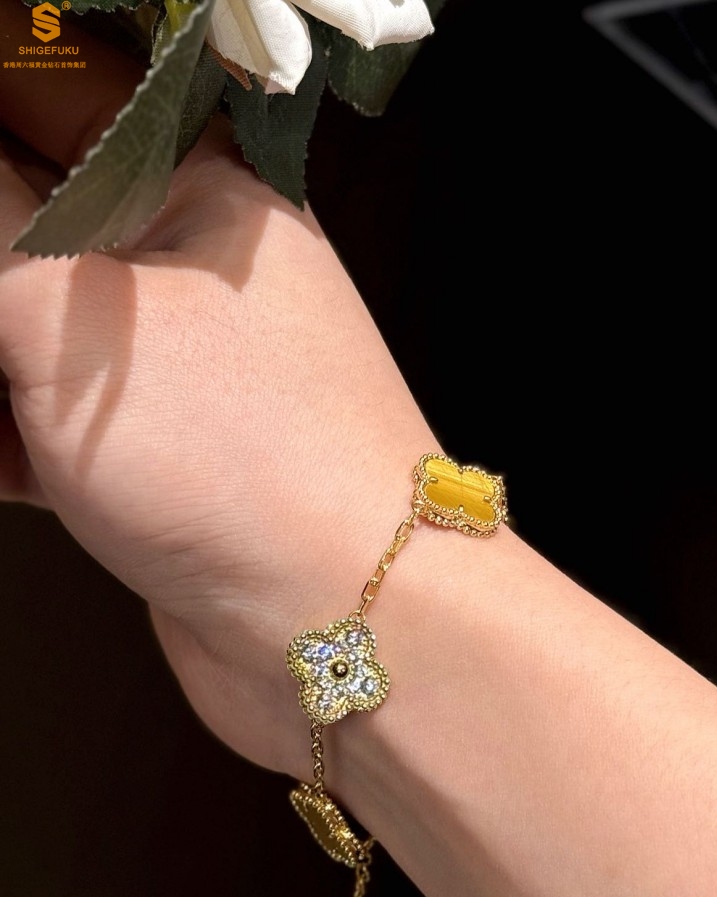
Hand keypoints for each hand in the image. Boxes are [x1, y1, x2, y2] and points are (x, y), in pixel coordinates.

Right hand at [0, 12, 437, 779]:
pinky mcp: (164, 465)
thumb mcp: (79, 320)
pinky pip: (57, 428)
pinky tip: (3, 462)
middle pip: (39, 237)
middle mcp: (202, 282)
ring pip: (42, 342)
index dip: (2, 130)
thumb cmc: (248, 460)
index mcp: (203, 199)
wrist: (346, 624)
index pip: (61, 116)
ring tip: (1, 421)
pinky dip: (10, 439)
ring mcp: (187, 380)